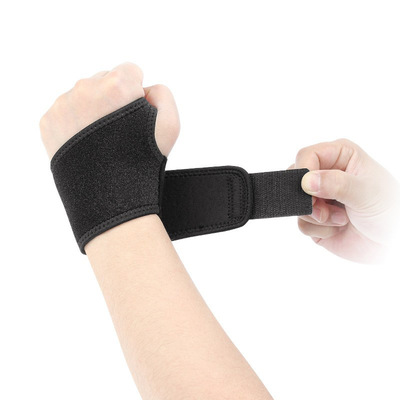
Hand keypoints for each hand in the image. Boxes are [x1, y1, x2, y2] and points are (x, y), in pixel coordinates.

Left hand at [40, 62, 179, 159]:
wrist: (110, 198)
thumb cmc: (141, 163)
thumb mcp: (171, 126)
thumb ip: (163, 93)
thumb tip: (144, 88)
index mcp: (116, 85)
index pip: (130, 71)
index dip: (138, 94)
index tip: (136, 117)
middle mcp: (85, 88)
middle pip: (104, 80)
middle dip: (114, 99)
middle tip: (119, 131)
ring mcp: (63, 105)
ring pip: (83, 95)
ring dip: (94, 110)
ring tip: (102, 140)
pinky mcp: (48, 122)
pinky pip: (66, 111)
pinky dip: (76, 123)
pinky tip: (87, 144)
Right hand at [293, 138, 399, 263]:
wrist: (392, 242)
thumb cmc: (389, 210)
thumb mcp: (366, 192)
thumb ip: (336, 183)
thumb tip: (306, 181)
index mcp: (340, 156)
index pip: (307, 155)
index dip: (304, 172)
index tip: (309, 190)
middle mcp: (326, 174)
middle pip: (295, 179)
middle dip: (307, 198)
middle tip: (323, 208)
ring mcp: (319, 197)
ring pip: (296, 203)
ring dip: (317, 216)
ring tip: (342, 219)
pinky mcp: (315, 219)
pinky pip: (302, 223)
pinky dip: (319, 229)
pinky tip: (338, 228)